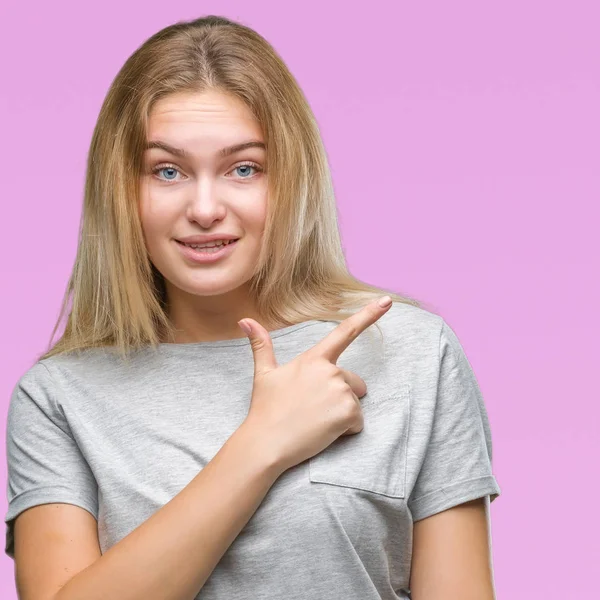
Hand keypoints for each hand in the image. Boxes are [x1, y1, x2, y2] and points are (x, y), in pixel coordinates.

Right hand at [237, 296, 392, 471]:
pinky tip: (323, 431)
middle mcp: (330, 371)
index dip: (368, 315)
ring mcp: (340, 392)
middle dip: (340, 396)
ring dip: (341, 414)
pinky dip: (345, 430)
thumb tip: (244, 320)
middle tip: (312, 409)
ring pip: (355, 403)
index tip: (387, 301)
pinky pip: (358, 421)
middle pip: (353, 382)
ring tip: (315, 420)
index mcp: (313, 359)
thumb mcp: (264, 374)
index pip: (345, 332)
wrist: (266, 443)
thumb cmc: (265, 409)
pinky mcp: (348, 413)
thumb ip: (261, 345)